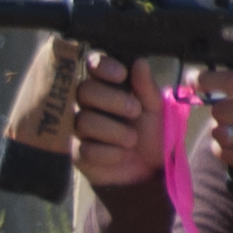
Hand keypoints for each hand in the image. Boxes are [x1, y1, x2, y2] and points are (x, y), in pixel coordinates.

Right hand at [71, 51, 163, 186]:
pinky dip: (108, 153)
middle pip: (84, 91)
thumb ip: (146, 87)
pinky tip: (121, 155)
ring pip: (83, 121)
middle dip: (112, 100)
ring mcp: (79, 128)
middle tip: (135, 111)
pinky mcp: (78, 153)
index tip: (122, 75)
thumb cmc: (151, 133)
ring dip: (113, 130)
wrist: (150, 169)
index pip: (93, 65)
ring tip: (132, 139)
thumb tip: (139, 62)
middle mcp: (87, 104)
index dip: (103, 67)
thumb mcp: (155, 109)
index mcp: (106, 85)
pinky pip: (84, 149)